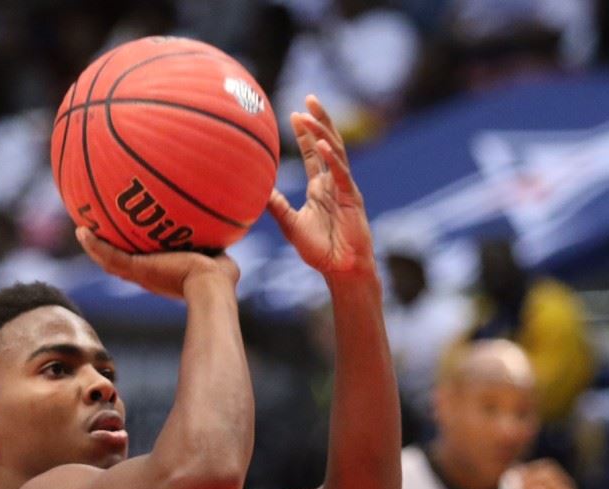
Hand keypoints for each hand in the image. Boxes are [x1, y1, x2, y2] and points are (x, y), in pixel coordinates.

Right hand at [77, 228, 238, 299]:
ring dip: (94, 247)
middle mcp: (149, 276)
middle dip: (108, 250)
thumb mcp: (217, 256)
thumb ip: (216, 246)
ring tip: (81, 229)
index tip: (126, 241)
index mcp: (164, 274)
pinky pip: (109, 256)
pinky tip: (81, 230)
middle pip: (121, 264)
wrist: (210, 284)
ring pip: (109, 260)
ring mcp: (141, 274)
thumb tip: (226, 237)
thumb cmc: (220, 277)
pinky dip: (94, 245)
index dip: (133, 255)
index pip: (143, 265)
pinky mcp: (137, 270)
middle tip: (95, 234)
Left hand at [267, 95, 373, 282]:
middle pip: (329, 143)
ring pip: (337, 152)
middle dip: (319, 120)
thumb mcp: (290, 225)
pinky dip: (334, 159)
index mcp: (321, 188)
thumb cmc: (319, 251)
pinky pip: (343, 174)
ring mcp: (345, 189)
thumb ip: (277, 206)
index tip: (294, 114)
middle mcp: (334, 183)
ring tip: (311, 113)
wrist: (340, 270)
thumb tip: (255, 190)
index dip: (305, 134)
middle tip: (308, 97)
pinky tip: (323, 145)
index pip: (314, 154)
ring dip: (323, 131)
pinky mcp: (352, 199)